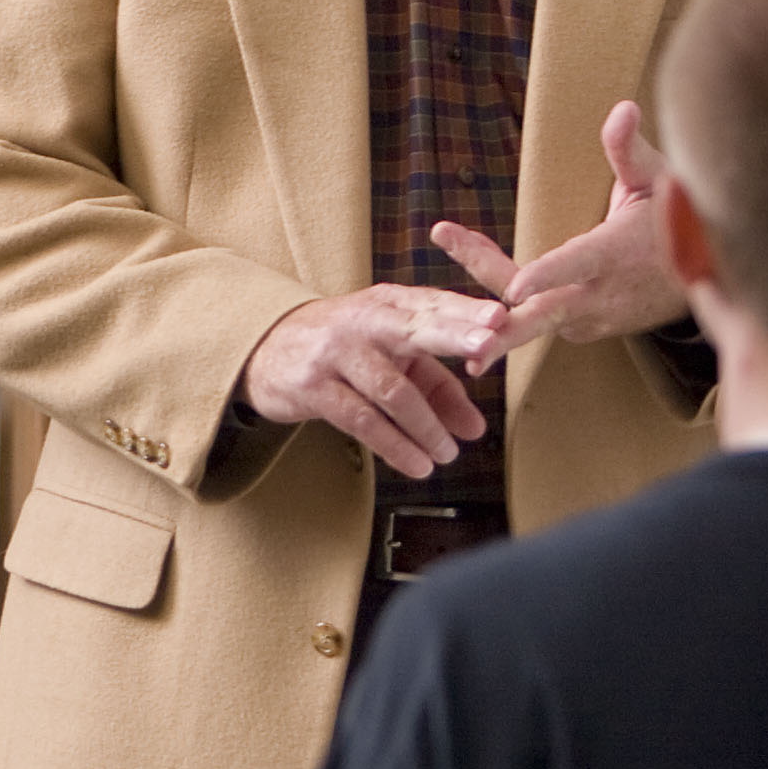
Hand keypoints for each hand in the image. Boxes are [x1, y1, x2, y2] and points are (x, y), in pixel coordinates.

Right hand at [239, 287, 501, 480]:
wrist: (267, 351)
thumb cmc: (344, 350)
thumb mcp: (391, 356)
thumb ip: (438, 387)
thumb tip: (475, 429)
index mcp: (389, 304)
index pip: (433, 304)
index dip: (467, 311)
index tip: (501, 319)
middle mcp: (363, 321)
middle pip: (414, 328)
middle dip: (454, 335)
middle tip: (488, 346)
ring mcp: (336, 353)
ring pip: (392, 390)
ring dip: (426, 426)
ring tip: (448, 454)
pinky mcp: (314, 387)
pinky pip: (362, 421)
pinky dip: (395, 446)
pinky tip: (417, 464)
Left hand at [432, 99, 686, 349]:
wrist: (712, 274)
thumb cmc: (682, 217)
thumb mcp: (659, 178)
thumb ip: (629, 149)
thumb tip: (622, 108)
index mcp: (614, 254)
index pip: (575, 267)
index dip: (545, 277)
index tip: (514, 290)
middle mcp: (599, 294)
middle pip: (540, 316)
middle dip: (499, 334)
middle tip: (463, 347)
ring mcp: (591, 319)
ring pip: (529, 317)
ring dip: (487, 295)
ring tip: (446, 250)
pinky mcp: (584, 330)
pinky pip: (539, 319)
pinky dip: (507, 305)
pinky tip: (476, 269)